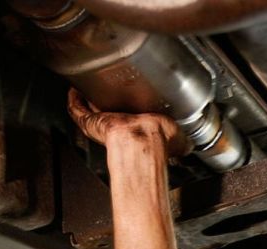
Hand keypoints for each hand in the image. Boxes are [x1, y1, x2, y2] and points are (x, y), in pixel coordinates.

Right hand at [67, 88, 190, 156]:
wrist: (142, 140)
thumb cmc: (159, 140)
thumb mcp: (180, 139)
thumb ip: (184, 141)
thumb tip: (192, 146)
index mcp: (139, 130)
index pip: (132, 118)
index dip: (132, 109)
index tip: (132, 98)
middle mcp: (120, 127)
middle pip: (110, 113)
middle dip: (109, 100)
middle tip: (106, 86)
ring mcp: (104, 124)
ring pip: (92, 110)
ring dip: (89, 98)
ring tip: (88, 85)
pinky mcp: (91, 122)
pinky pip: (77, 109)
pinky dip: (74, 99)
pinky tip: (75, 89)